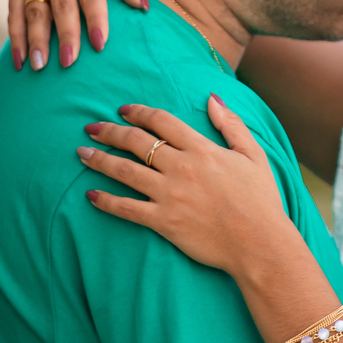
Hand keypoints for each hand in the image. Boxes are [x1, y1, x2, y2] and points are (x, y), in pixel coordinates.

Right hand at [7, 0, 143, 70]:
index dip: (96, 18)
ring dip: (35, 39)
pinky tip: (20, 59)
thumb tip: (142, 7)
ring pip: (33, 9)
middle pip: (61, 4)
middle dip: (65, 35)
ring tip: (39, 66)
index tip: (101, 45)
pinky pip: (14, 9)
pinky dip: (15, 35)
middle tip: (69, 64)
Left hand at [78, 98, 292, 273]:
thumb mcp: (253, 155)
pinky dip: (106, 201)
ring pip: (125, 171)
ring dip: (100, 160)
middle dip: (110, 132)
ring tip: (81, 154)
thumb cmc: (261, 200)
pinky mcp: (164, 222)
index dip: (139, 113)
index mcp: (202, 149)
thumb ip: (231, 124)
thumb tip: (211, 98)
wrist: (260, 244)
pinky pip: (127, 209)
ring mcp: (170, 195)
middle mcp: (181, 168)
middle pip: (136, 142)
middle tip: (91, 128)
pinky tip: (91, 196)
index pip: (162, 122)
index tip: (123, 109)